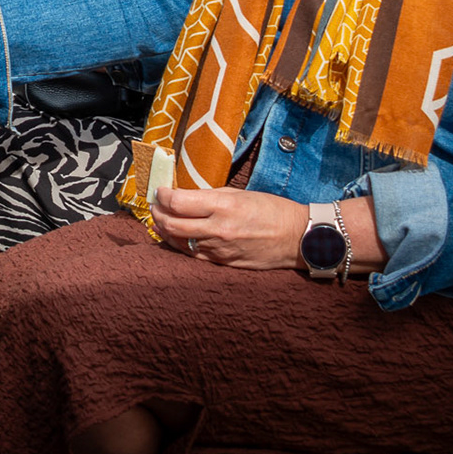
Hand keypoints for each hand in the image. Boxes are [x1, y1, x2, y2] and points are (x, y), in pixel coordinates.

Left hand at [150, 187, 308, 270]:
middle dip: (157, 213)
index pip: (178, 202)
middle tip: (155, 205)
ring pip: (179, 243)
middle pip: (172, 225)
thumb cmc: (272, 210)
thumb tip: (183, 195)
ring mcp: (220, 249)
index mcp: (223, 207)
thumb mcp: (240, 194)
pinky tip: (175, 238)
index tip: (159, 190)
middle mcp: (218, 230)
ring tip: (160, 221)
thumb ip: (210, 196)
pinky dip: (180, 246)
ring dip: (164, 230)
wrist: (298, 238)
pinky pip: (193, 256)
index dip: (162, 195)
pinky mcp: (224, 263)